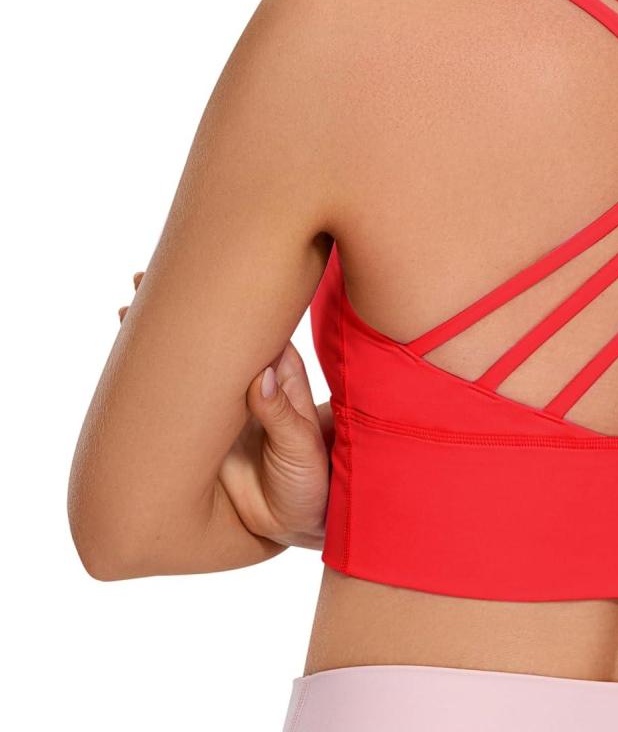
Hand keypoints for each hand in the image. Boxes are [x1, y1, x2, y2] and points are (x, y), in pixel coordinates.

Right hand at [120, 272, 333, 549]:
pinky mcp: (203, 428)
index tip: (205, 279)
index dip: (233, 304)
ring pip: (194, 360)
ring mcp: (224, 402)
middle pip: (220, 334)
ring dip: (163, 334)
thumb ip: (282, 416)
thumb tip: (261, 376)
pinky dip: (154, 376)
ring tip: (126, 307)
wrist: (294, 520)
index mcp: (281, 376)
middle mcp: (251, 380)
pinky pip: (178, 396)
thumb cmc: (309, 481)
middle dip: (188, 306)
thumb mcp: (300, 449)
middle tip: (144, 280)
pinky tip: (128, 355)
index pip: (256, 329)